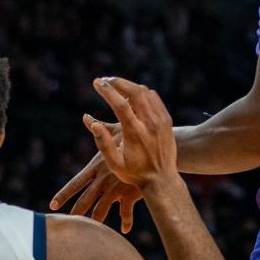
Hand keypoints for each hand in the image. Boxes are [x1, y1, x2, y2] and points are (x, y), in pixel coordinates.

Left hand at [52, 116, 142, 232]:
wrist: (153, 147)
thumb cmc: (134, 134)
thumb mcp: (115, 130)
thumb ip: (98, 126)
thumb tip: (85, 116)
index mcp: (96, 167)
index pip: (75, 183)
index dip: (63, 195)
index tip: (52, 205)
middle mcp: (103, 180)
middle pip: (85, 200)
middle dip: (75, 213)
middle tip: (66, 224)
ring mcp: (116, 189)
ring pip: (102, 209)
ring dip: (97, 220)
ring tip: (91, 232)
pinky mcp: (130, 194)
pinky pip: (126, 212)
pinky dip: (126, 221)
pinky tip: (125, 229)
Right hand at [88, 77, 178, 191]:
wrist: (162, 179)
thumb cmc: (134, 172)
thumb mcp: (114, 164)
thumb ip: (102, 143)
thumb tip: (92, 122)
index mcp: (135, 134)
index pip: (121, 104)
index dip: (107, 90)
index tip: (96, 82)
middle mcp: (150, 124)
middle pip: (135, 92)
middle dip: (118, 82)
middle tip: (105, 80)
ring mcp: (161, 120)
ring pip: (145, 92)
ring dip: (128, 85)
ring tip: (115, 86)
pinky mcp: (166, 120)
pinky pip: (154, 97)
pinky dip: (141, 91)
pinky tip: (131, 94)